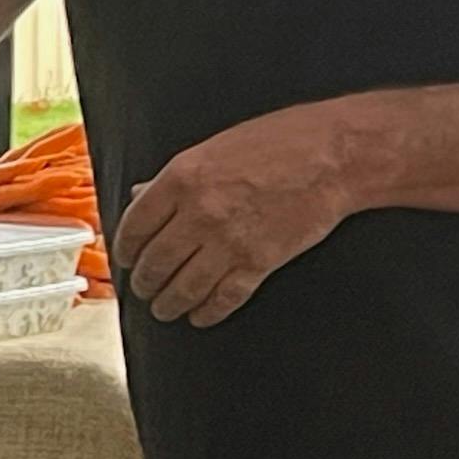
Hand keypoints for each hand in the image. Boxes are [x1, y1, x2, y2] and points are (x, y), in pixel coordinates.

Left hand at [115, 101, 367, 326]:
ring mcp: (229, 241)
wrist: (333, 156)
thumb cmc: (276, 142)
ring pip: (184, 287)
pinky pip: (223, 298)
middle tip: (142, 289)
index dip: (125, 249)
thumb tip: (140, 197)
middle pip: (155, 262)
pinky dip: (207, 312)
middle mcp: (199, 213)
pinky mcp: (259, 262)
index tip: (125, 259)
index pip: (135, 226)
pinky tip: (199, 316)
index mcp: (181, 178)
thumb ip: (173, 178)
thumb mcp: (212, 149)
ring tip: (164, 309)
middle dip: (144, 282)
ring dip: (168, 304)